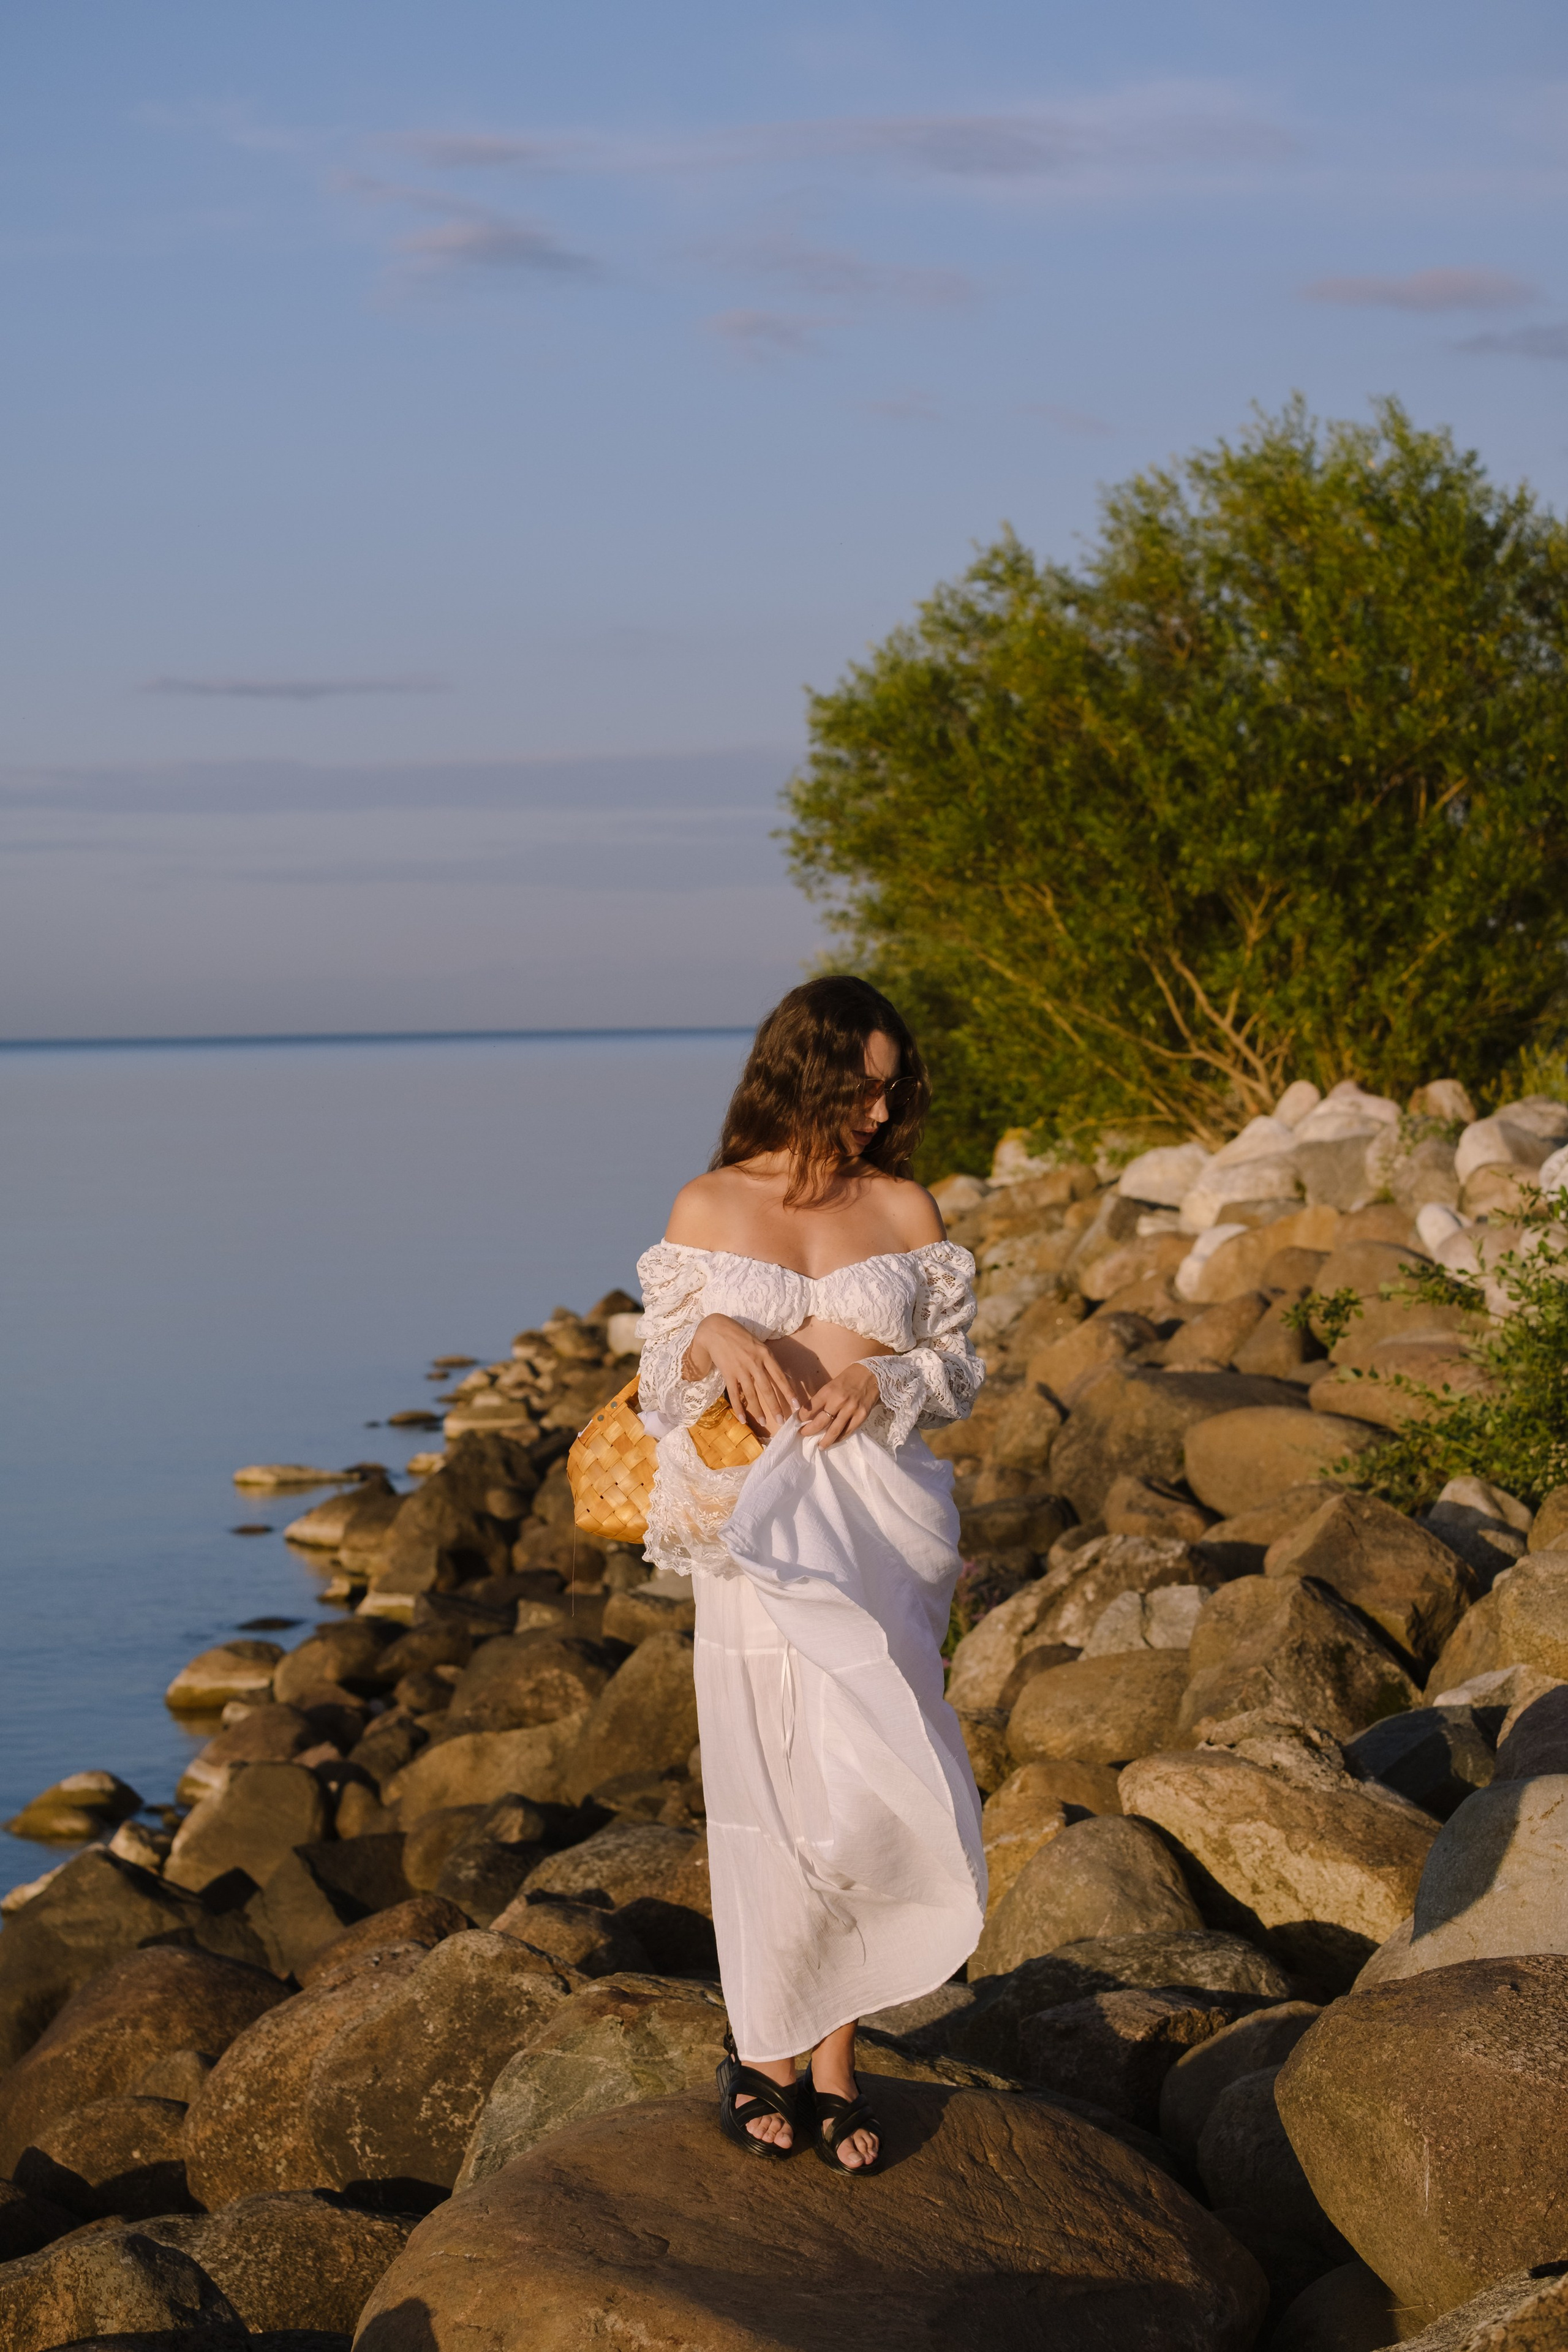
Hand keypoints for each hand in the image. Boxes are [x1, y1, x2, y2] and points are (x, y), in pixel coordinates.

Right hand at [683, 1315, 802, 1434]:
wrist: (716, 1330)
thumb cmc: (739, 1335)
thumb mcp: (758, 1344)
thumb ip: (767, 1359)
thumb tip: (778, 1375)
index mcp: (765, 1354)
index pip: (780, 1377)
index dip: (788, 1392)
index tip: (796, 1405)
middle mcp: (755, 1363)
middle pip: (767, 1389)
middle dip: (775, 1406)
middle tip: (782, 1421)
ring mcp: (741, 1369)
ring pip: (752, 1394)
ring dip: (758, 1410)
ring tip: (763, 1422)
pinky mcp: (728, 1373)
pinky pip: (734, 1394)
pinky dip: (738, 1407)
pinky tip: (742, 1419)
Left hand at [797, 1361, 878, 1448]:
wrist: (873, 1374)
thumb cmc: (850, 1378)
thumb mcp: (832, 1384)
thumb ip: (822, 1398)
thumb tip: (810, 1413)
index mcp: (828, 1391)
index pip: (809, 1408)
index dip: (801, 1418)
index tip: (798, 1422)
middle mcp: (838, 1401)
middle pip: (819, 1423)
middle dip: (809, 1431)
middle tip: (803, 1435)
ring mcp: (851, 1410)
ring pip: (834, 1431)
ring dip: (824, 1441)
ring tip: (819, 1446)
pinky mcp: (861, 1416)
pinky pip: (848, 1431)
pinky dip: (839, 1438)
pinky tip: (834, 1441)